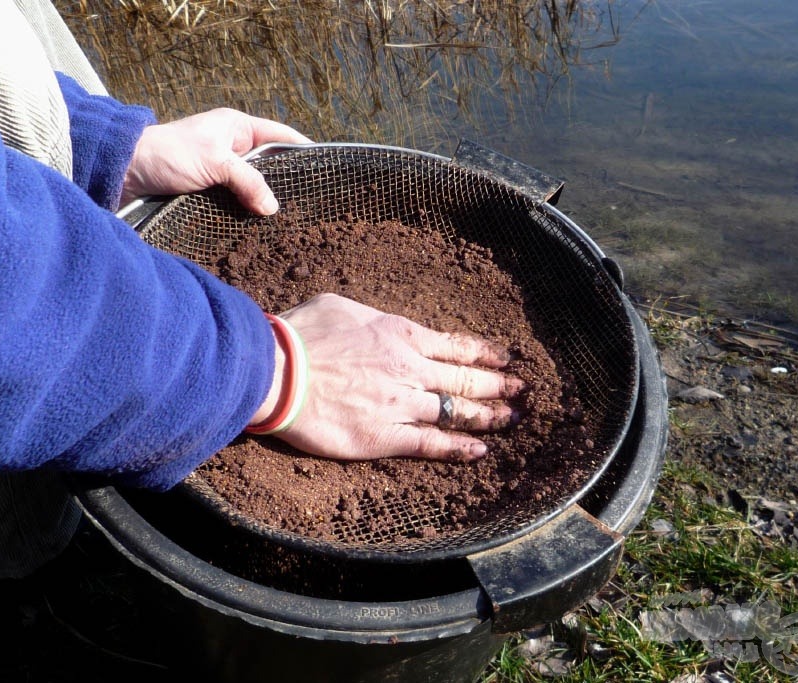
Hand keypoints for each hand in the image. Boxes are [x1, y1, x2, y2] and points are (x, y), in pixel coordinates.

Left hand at [120, 108, 310, 213]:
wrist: (123, 172)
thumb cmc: (167, 155)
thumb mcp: (214, 163)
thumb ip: (248, 182)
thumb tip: (273, 208)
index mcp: (237, 127)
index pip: (281, 135)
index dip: (304, 150)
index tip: (326, 169)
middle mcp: (231, 147)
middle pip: (270, 166)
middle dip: (286, 184)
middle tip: (310, 206)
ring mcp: (219, 171)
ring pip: (252, 188)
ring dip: (263, 203)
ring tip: (290, 223)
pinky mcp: (207, 192)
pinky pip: (235, 202)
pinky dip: (245, 213)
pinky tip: (259, 229)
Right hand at [249, 294, 523, 462]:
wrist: (275, 371)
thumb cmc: (299, 334)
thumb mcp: (339, 306)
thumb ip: (370, 318)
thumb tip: (377, 324)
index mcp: (399, 334)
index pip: (454, 345)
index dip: (484, 353)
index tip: (506, 358)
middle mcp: (408, 369)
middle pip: (464, 378)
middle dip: (497, 384)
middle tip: (521, 390)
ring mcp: (399, 404)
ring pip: (455, 411)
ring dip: (487, 416)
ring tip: (511, 419)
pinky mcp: (383, 436)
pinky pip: (430, 444)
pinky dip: (457, 448)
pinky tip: (479, 451)